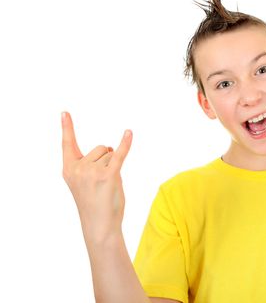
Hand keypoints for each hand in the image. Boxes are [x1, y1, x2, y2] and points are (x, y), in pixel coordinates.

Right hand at [61, 111, 132, 243]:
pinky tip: (129, 133)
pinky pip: (120, 154)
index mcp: (69, 169)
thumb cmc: (94, 203)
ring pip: (111, 154)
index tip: (65, 112)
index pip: (67, 144)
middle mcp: (78, 168)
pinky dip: (126, 143)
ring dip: (114, 166)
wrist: (100, 225)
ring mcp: (93, 171)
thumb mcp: (86, 181)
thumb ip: (93, 163)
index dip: (67, 127)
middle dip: (106, 160)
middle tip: (102, 182)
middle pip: (100, 148)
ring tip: (108, 185)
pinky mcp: (109, 175)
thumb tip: (112, 148)